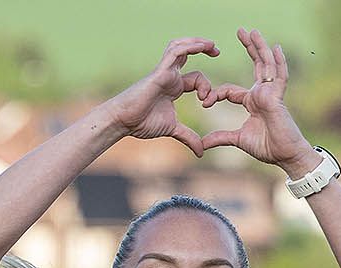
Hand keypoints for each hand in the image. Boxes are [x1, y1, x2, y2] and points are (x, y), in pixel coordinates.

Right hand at [107, 37, 217, 155]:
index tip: (207, 103)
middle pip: (188, 53)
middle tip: (217, 51)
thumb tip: (201, 152)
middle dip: (204, 48)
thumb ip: (188, 137)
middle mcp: (170, 76)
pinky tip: (201, 46)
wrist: (123, 121)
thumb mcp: (173, 129)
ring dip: (197, 42)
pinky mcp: (160, 71)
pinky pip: (176, 52)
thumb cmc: (142, 123)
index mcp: (174, 87)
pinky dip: (189, 46)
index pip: (196, 78)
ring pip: (181, 47)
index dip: (207, 87)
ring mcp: (164, 72)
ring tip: (211, 44)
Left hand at [201, 30, 310, 169]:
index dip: (217, 94)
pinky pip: (280, 76)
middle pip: (255, 65)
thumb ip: (221, 138)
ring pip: (266, 65)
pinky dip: (278, 62)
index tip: (205, 102)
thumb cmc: (267, 147)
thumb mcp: (239, 140)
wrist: (285, 155)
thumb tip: (203, 143)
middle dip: (249, 48)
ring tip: (253, 32)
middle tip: (241, 31)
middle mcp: (262, 94)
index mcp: (252, 102)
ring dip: (259, 48)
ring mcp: (271, 94)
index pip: (231, 91)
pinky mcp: (278, 98)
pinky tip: (275, 47)